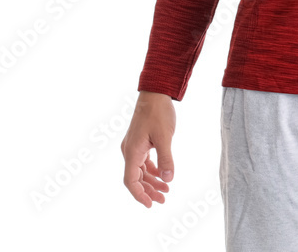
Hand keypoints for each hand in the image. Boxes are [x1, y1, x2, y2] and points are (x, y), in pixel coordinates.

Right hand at [121, 91, 175, 206]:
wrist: (155, 94)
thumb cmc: (158, 113)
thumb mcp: (165, 137)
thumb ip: (166, 159)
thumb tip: (168, 179)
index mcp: (132, 152)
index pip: (131, 181)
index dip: (139, 195)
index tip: (150, 204)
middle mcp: (129, 151)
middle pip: (136, 178)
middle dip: (148, 191)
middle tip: (163, 200)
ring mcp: (134, 147)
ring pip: (141, 171)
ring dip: (152, 182)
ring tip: (166, 191)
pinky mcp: (140, 142)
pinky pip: (144, 162)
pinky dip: (152, 171)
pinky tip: (162, 176)